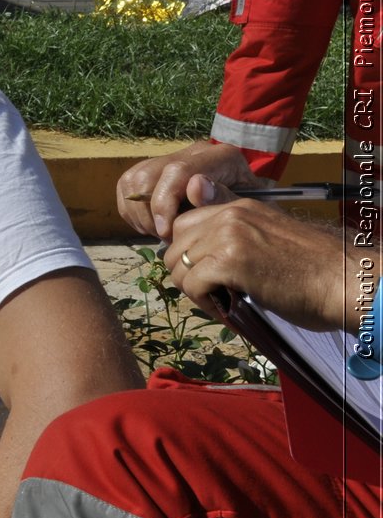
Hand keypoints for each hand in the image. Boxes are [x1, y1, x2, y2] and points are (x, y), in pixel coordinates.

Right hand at [114, 140, 266, 239]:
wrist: (249, 212)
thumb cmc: (251, 216)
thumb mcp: (247, 212)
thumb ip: (222, 199)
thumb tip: (195, 186)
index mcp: (221, 157)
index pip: (178, 171)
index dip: (164, 203)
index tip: (165, 232)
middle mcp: (193, 152)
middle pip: (148, 175)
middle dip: (149, 213)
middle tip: (165, 237)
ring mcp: (172, 159)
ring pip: (133, 180)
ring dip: (138, 213)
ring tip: (159, 232)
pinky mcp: (154, 169)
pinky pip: (126, 185)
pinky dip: (132, 210)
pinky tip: (151, 225)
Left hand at [166, 176, 347, 330]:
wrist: (342, 281)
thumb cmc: (312, 270)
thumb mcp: (267, 239)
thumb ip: (233, 237)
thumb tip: (197, 253)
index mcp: (238, 207)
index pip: (184, 225)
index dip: (189, 255)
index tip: (206, 275)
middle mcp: (229, 215)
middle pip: (175, 247)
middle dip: (187, 274)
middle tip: (213, 293)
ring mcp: (227, 236)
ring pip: (179, 267)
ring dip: (195, 291)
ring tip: (222, 303)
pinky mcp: (228, 262)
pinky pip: (192, 285)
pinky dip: (205, 303)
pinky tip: (228, 310)